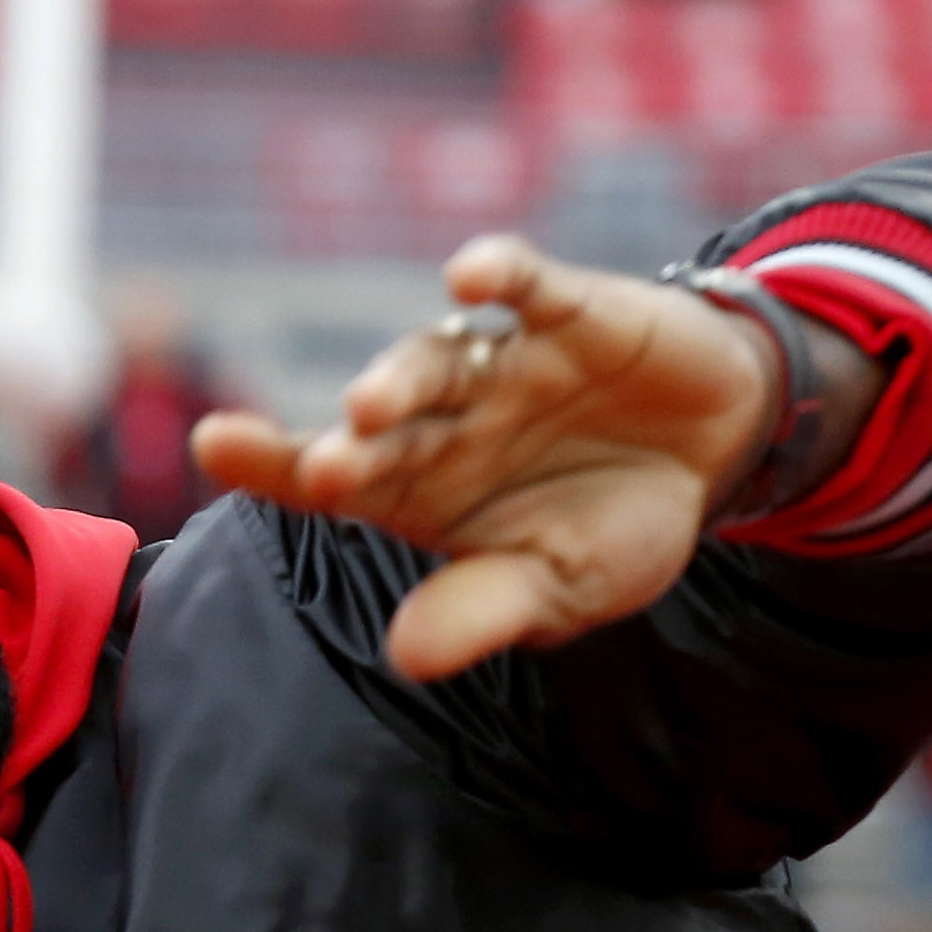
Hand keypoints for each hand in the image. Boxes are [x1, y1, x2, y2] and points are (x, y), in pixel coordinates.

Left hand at [191, 235, 782, 679]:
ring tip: (377, 402)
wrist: (716, 451)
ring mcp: (501, 360)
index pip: (328, 474)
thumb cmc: (614, 526)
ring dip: (406, 372)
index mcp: (421, 489)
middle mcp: (444, 419)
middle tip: (330, 462)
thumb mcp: (560, 588)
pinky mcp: (568, 311)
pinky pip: (527, 284)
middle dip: (352, 439)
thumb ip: (485, 611)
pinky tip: (473, 273)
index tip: (216, 441)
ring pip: (438, 356)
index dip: (272, 459)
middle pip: (382, 421)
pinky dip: (502, 274)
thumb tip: (405, 657)